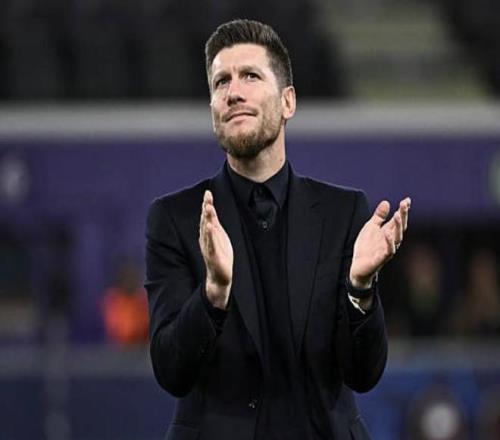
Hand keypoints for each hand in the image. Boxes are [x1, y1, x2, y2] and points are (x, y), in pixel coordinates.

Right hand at [199, 190, 233, 308]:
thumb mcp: (218, 236)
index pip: (207, 216)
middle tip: (207, 196)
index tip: (208, 192)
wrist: (220, 277)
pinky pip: (211, 244)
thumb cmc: (220, 256)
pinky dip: (210, 235)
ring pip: (207, 230)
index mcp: (208, 233)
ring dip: (207, 219)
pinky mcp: (213, 256)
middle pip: (206, 220)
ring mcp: (209, 247)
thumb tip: (210, 208)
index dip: (207, 204)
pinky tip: (209, 227)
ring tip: (208, 207)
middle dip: (206, 208)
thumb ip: (214, 223)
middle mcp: (206, 239)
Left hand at [350, 197, 410, 288]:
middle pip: (400, 227)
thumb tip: (386, 202)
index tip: (407, 199)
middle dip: (403, 215)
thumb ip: (379, 216)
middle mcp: (391, 241)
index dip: (403, 210)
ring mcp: (387, 250)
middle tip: (404, 204)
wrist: (358, 267)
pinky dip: (389, 242)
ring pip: (397, 238)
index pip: (398, 220)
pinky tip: (388, 234)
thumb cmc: (366, 247)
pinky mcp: (381, 259)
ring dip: (398, 227)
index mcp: (388, 232)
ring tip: (397, 215)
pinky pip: (388, 251)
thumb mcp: (370, 227)